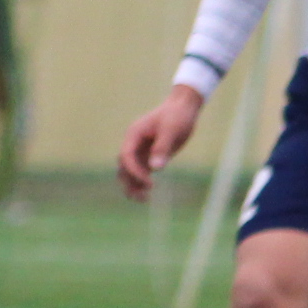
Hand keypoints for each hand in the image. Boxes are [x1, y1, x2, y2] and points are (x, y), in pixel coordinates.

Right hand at [116, 85, 205, 200]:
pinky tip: (148, 192)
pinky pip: (142, 170)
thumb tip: (156, 169)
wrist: (184, 108)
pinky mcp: (151, 154)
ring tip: (143, 199)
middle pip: (124, 166)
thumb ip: (162, 148)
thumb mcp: (172, 130)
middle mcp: (134, 143)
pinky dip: (142, 181)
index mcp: (134, 135)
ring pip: (130, 170)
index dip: (134, 171)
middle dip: (130, 181)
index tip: (148, 183)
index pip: (127, 156)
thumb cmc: (177, 116)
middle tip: (141, 197)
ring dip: (134, 184)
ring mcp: (141, 149)